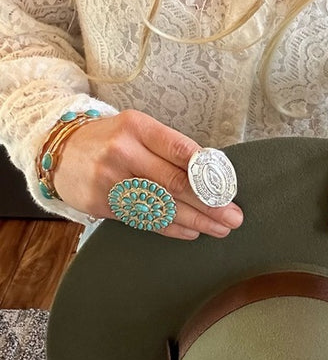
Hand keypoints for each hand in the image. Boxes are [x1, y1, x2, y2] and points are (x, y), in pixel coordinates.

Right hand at [54, 110, 243, 239]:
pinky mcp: (103, 204)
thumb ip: (169, 148)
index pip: (181, 150)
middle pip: (176, 183)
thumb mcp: (138, 129)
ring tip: (220, 228)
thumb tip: (210, 173)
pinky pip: (145, 220)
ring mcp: (111, 180)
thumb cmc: (111, 139)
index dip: (208, 173)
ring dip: (196, 220)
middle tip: (233, 216)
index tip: (229, 189)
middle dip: (210, 203)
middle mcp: (124, 152)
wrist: (61, 151)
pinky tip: (192, 232)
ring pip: (163, 206)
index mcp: (138, 127)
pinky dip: (172, 228)